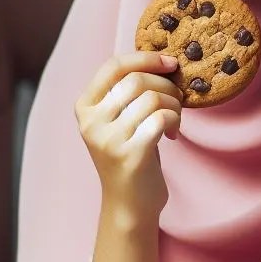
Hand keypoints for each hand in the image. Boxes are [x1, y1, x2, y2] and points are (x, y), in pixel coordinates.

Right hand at [75, 52, 181, 219]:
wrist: (128, 203)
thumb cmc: (129, 154)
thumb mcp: (118, 119)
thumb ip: (126, 92)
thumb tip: (162, 59)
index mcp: (84, 107)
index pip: (113, 66)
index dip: (145, 58)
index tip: (170, 64)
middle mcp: (91, 122)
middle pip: (137, 80)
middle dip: (166, 86)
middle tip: (176, 102)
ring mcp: (108, 139)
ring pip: (153, 98)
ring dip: (174, 106)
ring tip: (173, 121)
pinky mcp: (129, 155)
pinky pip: (161, 118)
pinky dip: (174, 122)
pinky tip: (172, 135)